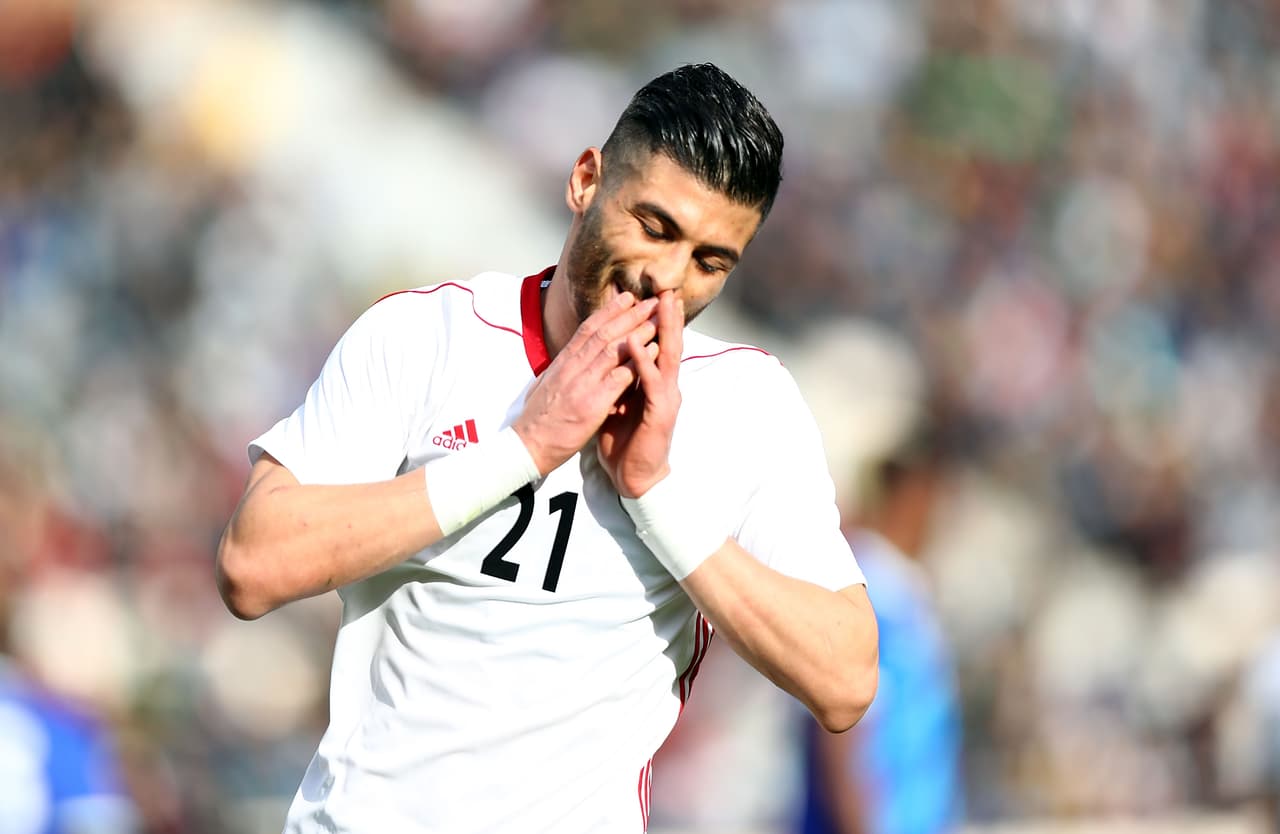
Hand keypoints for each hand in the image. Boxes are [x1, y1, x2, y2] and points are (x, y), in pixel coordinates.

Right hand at [513, 292, 659, 475]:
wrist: (528, 446)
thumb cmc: (537, 420)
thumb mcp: (546, 384)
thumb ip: (561, 369)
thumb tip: (568, 357)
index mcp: (562, 362)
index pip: (588, 329)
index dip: (609, 311)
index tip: (627, 298)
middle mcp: (572, 367)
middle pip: (605, 333)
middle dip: (630, 314)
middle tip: (652, 300)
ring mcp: (582, 384)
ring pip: (614, 349)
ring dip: (639, 332)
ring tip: (659, 320)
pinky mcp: (592, 404)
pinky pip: (619, 378)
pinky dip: (637, 362)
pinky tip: (653, 352)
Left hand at [597, 290, 682, 497]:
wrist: (633, 476)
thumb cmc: (626, 440)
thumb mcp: (619, 400)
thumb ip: (621, 378)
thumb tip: (612, 357)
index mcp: (655, 382)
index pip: (657, 343)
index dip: (658, 319)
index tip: (654, 293)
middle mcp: (665, 385)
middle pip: (668, 343)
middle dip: (669, 315)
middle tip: (668, 287)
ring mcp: (666, 398)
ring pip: (668, 356)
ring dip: (665, 329)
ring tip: (662, 303)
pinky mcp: (660, 413)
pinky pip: (652, 382)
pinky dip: (643, 360)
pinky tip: (636, 342)